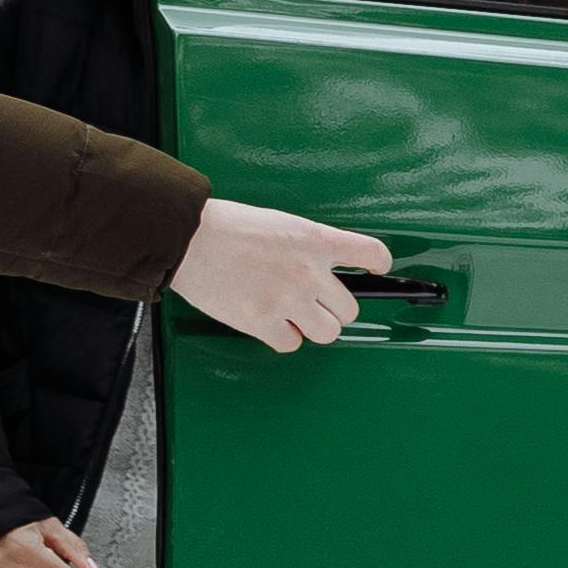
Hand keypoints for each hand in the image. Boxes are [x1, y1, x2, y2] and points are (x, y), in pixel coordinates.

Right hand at [168, 199, 392, 354]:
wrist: (189, 238)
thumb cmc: (226, 226)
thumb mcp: (280, 224)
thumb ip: (307, 246)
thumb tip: (322, 268)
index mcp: (315, 241)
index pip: (370, 254)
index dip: (378, 266)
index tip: (376, 271)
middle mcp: (308, 272)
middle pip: (349, 309)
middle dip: (334, 309)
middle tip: (315, 302)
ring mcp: (288, 300)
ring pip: (327, 333)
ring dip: (313, 327)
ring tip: (294, 316)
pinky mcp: (264, 322)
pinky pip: (291, 344)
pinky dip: (283, 337)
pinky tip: (271, 323)